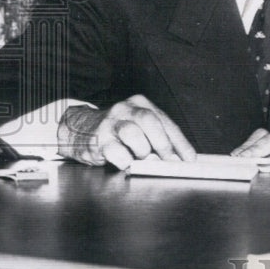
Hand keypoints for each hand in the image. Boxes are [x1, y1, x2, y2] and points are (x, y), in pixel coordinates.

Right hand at [58, 95, 195, 169]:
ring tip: (142, 159)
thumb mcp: (138, 127)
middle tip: (169, 162)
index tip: (189, 159)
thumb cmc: (116, 131)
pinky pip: (115, 151)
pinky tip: (127, 164)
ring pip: (133, 133)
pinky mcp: (98, 139)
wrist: (80, 129)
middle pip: (150, 121)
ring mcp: (110, 123)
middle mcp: (126, 109)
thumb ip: (156, 138)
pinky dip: (125, 161)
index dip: (180, 142)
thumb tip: (177, 159)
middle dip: (163, 144)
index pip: (166, 122)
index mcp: (141, 104)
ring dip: (142, 151)